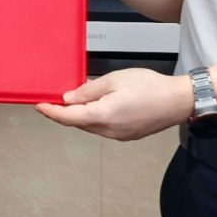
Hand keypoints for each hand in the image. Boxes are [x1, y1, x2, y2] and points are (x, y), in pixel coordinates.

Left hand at [35, 68, 189, 140]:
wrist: (177, 101)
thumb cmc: (150, 86)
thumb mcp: (115, 79)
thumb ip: (89, 90)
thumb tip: (69, 98)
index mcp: (103, 116)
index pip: (69, 117)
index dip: (51, 112)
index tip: (39, 105)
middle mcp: (108, 131)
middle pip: (78, 123)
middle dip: (64, 113)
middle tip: (53, 99)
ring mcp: (118, 136)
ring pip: (90, 126)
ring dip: (80, 116)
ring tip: (75, 100)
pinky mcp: (127, 135)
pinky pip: (103, 128)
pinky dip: (94, 118)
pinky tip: (96, 106)